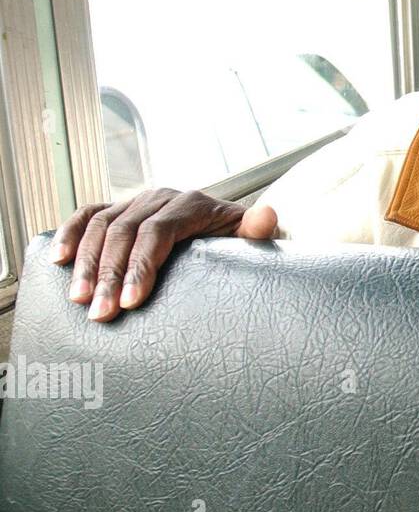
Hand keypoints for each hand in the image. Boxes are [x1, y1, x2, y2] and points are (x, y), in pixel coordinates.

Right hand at [50, 189, 277, 322]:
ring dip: (85, 263)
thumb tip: (267, 217)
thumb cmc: (241, 243)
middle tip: (100, 314)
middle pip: (125, 233)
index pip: (158, 232)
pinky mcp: (119, 209)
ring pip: (102, 227)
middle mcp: (161, 198)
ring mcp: (136, 202)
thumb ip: (259, 230)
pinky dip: (70, 235)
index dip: (142, 266)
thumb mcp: (254, 238)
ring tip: (78, 300)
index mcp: (192, 204)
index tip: (133, 302)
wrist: (231, 230)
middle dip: (110, 276)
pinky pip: (88, 216)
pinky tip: (58, 260)